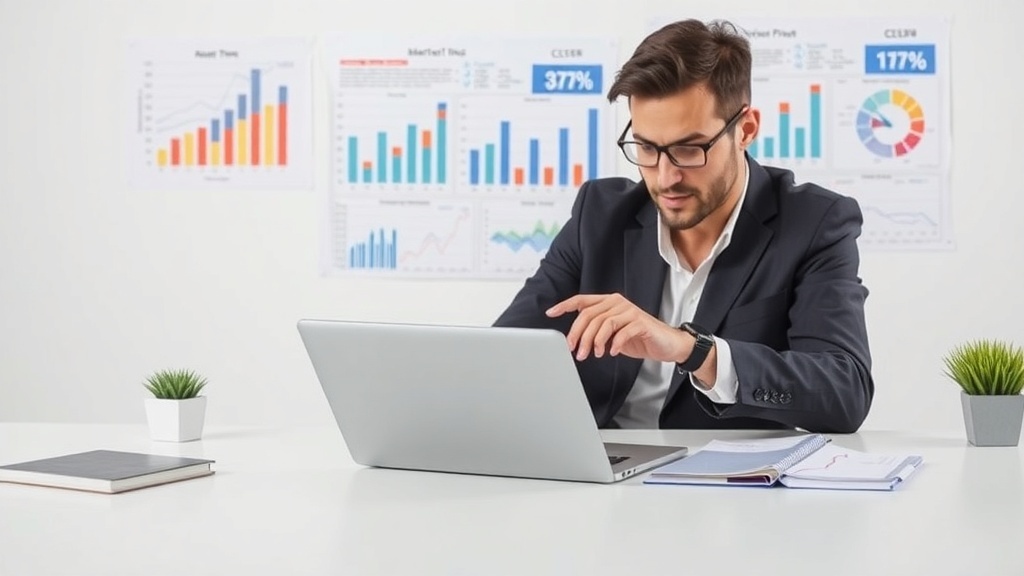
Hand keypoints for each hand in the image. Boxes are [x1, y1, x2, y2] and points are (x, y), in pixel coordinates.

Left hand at [546, 293, 690, 361]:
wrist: (667, 344)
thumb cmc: (639, 338)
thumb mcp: (613, 334)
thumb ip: (597, 331)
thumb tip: (575, 339)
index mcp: (609, 302)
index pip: (582, 301)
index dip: (565, 305)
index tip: (550, 313)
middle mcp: (618, 302)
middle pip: (589, 315)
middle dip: (578, 334)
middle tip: (575, 350)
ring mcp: (630, 311)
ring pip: (603, 323)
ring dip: (594, 342)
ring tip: (593, 355)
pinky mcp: (640, 323)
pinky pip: (621, 332)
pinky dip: (613, 344)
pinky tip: (612, 352)